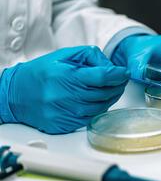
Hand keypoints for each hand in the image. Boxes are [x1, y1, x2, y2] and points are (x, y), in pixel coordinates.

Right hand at [1, 46, 129, 133]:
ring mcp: (65, 113)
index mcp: (66, 77)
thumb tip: (111, 66)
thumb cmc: (42, 73)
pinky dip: (98, 109)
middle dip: (117, 86)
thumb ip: (90, 56)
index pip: (102, 77)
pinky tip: (97, 101)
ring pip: (100, 107)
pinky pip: (90, 117)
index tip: (124, 73)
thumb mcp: (65, 56)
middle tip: (120, 81)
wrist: (16, 94)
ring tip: (110, 90)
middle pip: (104, 93)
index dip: (118, 75)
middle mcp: (66, 97)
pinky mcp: (65, 124)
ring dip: (110, 98)